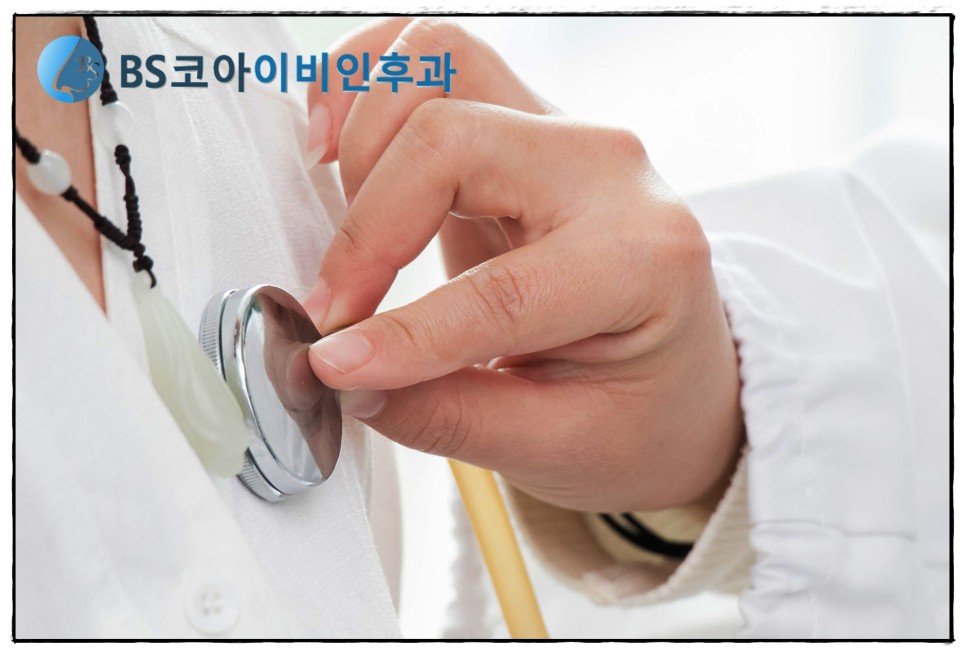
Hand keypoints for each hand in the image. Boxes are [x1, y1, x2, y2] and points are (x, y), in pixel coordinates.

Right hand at [302, 18, 743, 512]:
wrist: (676, 368)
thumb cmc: (638, 410)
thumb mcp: (559, 445)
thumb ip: (447, 416)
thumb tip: (345, 379)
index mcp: (643, 262)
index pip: (500, 289)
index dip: (404, 332)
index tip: (335, 363)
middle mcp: (608, 171)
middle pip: (451, 137)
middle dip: (370, 225)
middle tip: (337, 306)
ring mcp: (565, 132)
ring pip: (439, 60)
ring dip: (363, 130)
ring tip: (337, 209)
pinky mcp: (523, 122)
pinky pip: (435, 56)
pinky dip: (369, 80)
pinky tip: (342, 147)